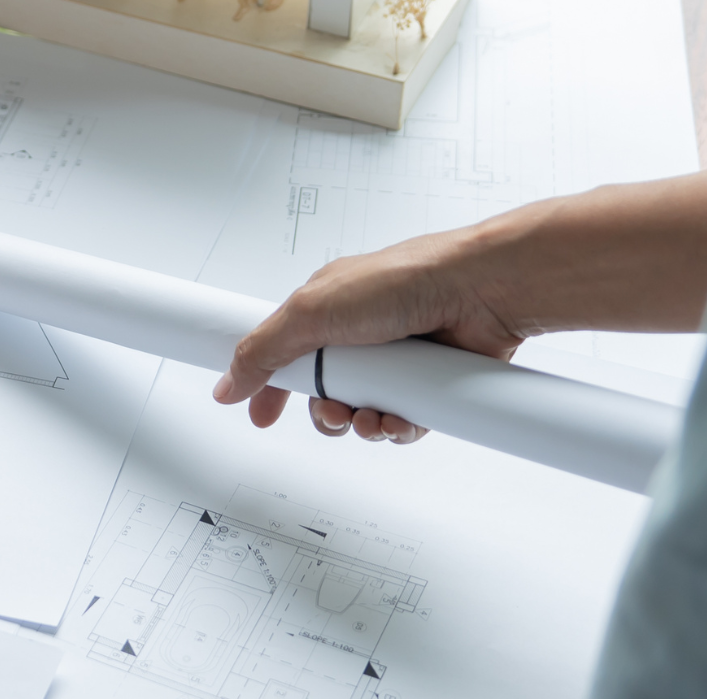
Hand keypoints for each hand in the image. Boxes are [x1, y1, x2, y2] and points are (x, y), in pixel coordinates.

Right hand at [211, 226, 525, 444]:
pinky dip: (398, 427)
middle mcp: (359, 335)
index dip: (271, 388)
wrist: (477, 291)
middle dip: (325, 413)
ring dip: (364, 424)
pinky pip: (402, 421)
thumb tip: (229, 381)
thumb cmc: (402, 280)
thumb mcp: (311, 312)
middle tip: (333, 412)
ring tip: (373, 416)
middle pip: (325, 394)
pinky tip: (400, 419)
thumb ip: (264, 350)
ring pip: (363, 412)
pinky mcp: (427, 382)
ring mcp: (395, 360)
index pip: (285, 356)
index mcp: (325, 311)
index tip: (261, 415)